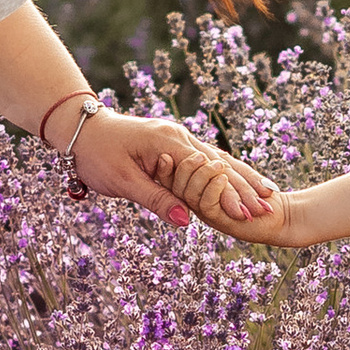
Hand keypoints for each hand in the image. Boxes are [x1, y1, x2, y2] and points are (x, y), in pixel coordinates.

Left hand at [65, 110, 280, 232]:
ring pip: (218, 160)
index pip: (207, 172)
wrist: (82, 129)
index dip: (228, 195)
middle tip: (267, 209)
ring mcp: (179, 138)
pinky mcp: (176, 144)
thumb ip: (156, 200)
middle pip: (220, 164)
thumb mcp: (123, 181)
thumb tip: (186, 221)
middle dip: (244, 187)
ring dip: (242, 178)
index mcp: (168, 144)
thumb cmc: (97, 155)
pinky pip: (208, 159)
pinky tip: (243, 180)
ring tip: (267, 195)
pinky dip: (228, 171)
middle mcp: (179, 137)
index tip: (247, 215)